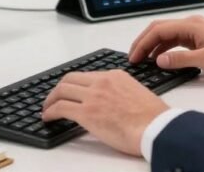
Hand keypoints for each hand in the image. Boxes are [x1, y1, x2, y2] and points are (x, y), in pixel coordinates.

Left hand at [42, 70, 167, 155]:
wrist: (156, 127)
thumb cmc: (153, 117)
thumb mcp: (137, 93)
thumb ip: (120, 93)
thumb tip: (111, 103)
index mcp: (115, 76)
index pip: (87, 76)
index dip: (74, 84)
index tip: (70, 91)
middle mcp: (102, 82)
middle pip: (70, 79)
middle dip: (59, 89)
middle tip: (54, 98)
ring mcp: (93, 96)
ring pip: (62, 91)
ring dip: (50, 100)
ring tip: (47, 108)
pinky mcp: (86, 112)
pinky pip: (60, 108)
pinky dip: (50, 112)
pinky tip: (48, 117)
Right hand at [128, 15, 203, 74]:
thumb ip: (180, 60)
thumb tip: (159, 60)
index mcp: (191, 25)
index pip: (158, 30)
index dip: (143, 43)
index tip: (134, 56)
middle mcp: (191, 24)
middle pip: (159, 29)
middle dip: (143, 42)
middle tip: (133, 57)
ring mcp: (195, 30)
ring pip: (167, 34)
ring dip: (153, 45)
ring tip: (143, 60)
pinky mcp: (199, 37)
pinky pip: (176, 40)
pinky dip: (164, 48)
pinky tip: (161, 58)